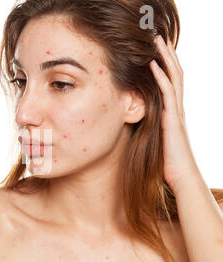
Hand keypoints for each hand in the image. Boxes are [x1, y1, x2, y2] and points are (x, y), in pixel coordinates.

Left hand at [150, 35, 198, 190]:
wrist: (179, 175)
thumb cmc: (166, 159)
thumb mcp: (155, 137)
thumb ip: (149, 125)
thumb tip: (132, 118)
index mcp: (171, 110)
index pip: (170, 80)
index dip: (164, 64)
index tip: (154, 49)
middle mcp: (175, 107)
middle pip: (174, 73)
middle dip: (166, 54)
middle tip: (157, 37)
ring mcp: (175, 111)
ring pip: (173, 78)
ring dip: (165, 59)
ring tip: (157, 42)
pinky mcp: (172, 118)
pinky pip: (167, 93)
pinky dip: (160, 77)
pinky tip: (152, 65)